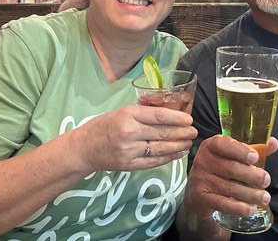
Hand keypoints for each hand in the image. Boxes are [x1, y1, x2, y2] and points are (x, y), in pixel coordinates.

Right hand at [71, 105, 196, 172]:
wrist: (84, 148)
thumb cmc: (103, 126)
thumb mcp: (121, 112)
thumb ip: (142, 113)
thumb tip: (168, 114)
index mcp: (128, 115)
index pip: (159, 116)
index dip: (177, 118)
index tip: (189, 119)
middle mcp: (129, 133)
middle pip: (163, 133)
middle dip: (182, 132)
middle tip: (194, 132)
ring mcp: (129, 150)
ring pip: (161, 149)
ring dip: (178, 146)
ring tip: (188, 143)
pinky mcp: (129, 165)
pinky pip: (153, 162)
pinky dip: (167, 158)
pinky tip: (177, 154)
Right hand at [184, 135, 277, 218]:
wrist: (197, 190)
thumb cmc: (220, 168)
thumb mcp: (233, 155)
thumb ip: (255, 148)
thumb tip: (274, 143)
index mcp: (211, 146)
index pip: (223, 144)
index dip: (240, 150)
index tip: (255, 157)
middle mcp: (203, 161)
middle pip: (230, 168)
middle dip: (252, 175)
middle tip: (266, 180)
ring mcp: (201, 180)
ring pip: (229, 188)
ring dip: (250, 194)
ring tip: (265, 197)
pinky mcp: (202, 198)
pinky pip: (222, 204)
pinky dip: (239, 208)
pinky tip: (251, 209)